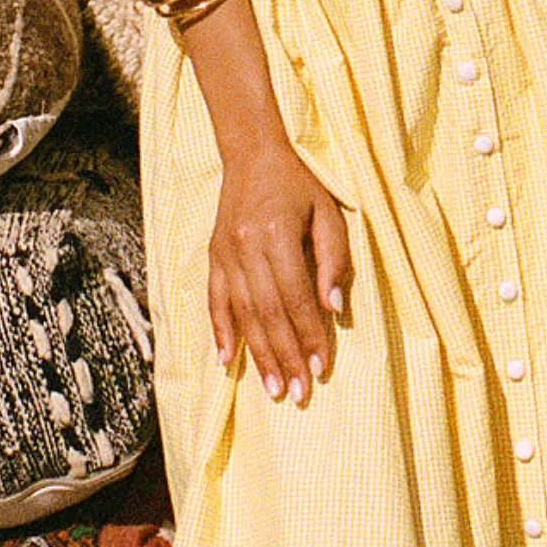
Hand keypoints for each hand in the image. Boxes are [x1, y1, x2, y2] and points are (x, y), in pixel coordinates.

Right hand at [208, 141, 352, 402]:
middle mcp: (246, 246)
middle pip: (267, 312)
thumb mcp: (328, 212)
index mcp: (277, 233)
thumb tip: (334, 308)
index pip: (296, 297)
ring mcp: (225, 253)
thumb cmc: (299, 184)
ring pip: (242, 313)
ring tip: (274, 387)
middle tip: (299, 392)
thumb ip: (334, 258)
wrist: (252, 154)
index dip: (309, 334)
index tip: (321, 366)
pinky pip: (215, 300)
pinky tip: (227, 360)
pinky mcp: (213, 256)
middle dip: (285, 355)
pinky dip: (220, 331)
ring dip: (258, 354)